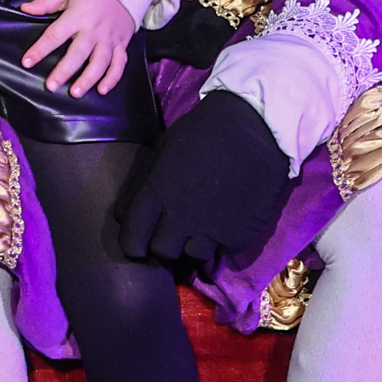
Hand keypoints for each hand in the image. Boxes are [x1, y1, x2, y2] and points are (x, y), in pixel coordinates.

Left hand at [19, 0, 135, 97]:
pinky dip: (112, 78)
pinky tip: (102, 90)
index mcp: (77, 17)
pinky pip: (119, 64)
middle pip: (78, 54)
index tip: (27, 62)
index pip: (55, 35)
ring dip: (88, 79)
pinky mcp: (122, 44)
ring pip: (100, 62)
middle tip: (51, 86)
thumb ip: (46, 3)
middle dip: (64, 71)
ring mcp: (109, 39)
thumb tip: (25, 8)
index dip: (40, 49)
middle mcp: (94, 30)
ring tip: (75, 93)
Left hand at [117, 90, 294, 263]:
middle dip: (164, 243)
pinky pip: (222, 249)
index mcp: (157, 192)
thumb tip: (124, 216)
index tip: (139, 243)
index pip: (132, 239)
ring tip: (203, 223)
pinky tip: (226, 217)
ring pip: (193, 255)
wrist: (257, 126)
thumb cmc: (203, 132)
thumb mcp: (162, 151)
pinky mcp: (238, 236)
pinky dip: (221, 238)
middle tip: (174, 230)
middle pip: (161, 252)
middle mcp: (181, 216)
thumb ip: (142, 186)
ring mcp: (212, 229)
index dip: (133, 244)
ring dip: (194, 243)